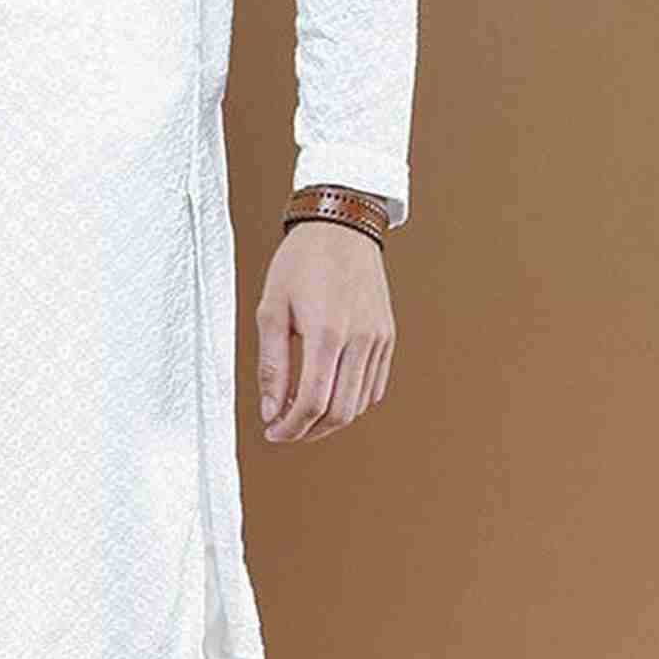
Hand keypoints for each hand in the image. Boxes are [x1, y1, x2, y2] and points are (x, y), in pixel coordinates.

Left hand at [255, 218, 395, 442]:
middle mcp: (360, 340)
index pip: (314, 402)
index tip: (273, 431)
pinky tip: (329, 393)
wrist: (341, 226)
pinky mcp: (387, 335)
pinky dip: (352, 399)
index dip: (291, 427)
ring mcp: (378, 339)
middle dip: (309, 431)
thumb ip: (272, 365)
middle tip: (285, 430)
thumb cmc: (302, 261)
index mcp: (327, 333)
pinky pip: (374, 384)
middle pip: (340, 411)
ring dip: (331, 419)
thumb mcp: (271, 309)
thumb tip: (271, 409)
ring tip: (303, 412)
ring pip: (359, 403)